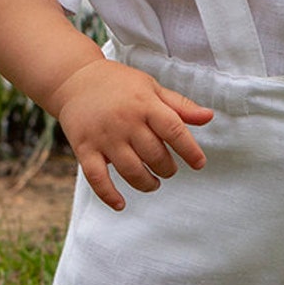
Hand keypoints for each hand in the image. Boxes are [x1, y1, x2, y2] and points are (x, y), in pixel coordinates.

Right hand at [50, 60, 212, 209]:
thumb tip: (209, 117)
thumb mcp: (152, 88)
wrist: (74, 80)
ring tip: (153, 182)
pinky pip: (97, 178)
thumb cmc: (120, 84)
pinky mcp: (84, 149)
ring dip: (146, 183)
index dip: (190, 150)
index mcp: (145, 104)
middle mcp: (125, 121)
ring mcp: (104, 137)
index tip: (199, 164)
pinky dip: (109, 195)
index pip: (174, 130)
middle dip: (167, 168)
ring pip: (131, 170)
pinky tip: (121, 204)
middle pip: (154, 155)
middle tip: (168, 169)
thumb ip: (180, 106)